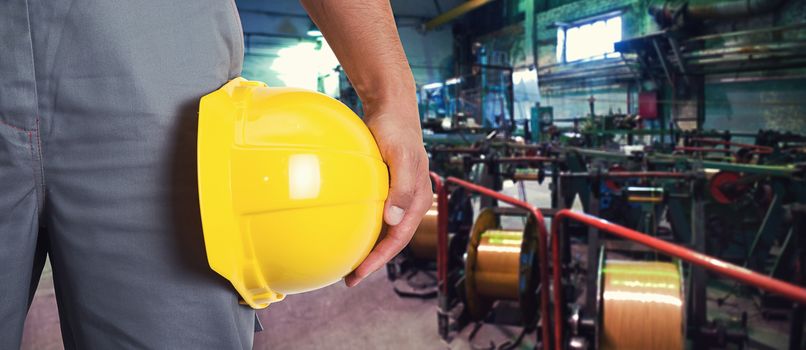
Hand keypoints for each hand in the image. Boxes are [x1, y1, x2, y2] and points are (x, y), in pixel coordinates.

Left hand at [344, 102, 431, 286]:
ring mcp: (400, 195)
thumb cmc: (396, 130)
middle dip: (373, 261)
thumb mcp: (400, 157)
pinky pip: (377, 213)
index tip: (359, 274)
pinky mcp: (388, 187)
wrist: (392, 108)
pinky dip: (365, 226)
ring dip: (370, 247)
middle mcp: (411, 202)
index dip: (379, 259)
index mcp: (418, 200)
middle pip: (393, 240)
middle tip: (350, 278)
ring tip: (349, 262)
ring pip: (385, 229)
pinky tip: (348, 229)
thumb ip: (402, 189)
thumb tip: (394, 221)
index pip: (398, 238)